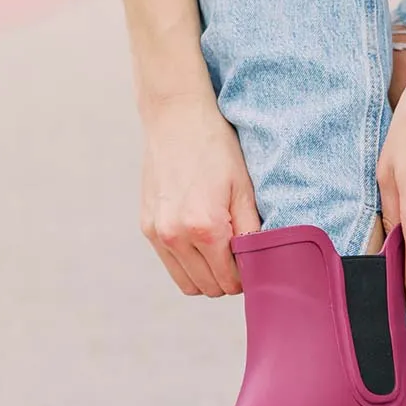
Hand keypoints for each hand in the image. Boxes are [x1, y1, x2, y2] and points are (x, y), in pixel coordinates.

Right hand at [140, 96, 260, 295]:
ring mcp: (158, 233)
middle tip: (240, 257)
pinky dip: (189, 264)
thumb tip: (258, 267)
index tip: (253, 263)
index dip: (246, 278)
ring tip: (220, 252)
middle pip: (209, 288)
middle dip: (228, 279)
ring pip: (188, 284)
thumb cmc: (216, 148)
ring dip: (207, 277)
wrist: (176, 117)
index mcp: (205, 228)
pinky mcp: (147, 227)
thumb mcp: (244, 189)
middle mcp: (176, 236)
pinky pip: (171, 265)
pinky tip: (200, 241)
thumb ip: (251, 234)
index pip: (229, 281)